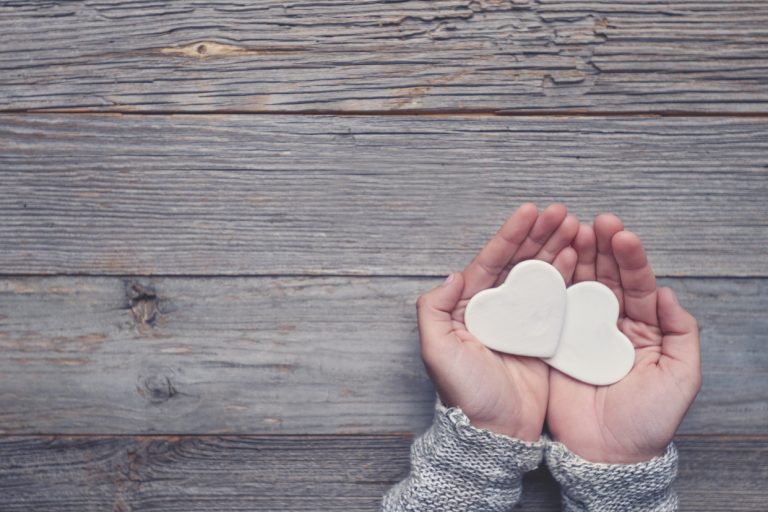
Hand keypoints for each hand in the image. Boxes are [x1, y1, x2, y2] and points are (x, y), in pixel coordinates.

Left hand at [417, 203, 577, 440]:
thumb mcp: (436, 351)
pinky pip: (557, 300)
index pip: (491, 261)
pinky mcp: (544, 338)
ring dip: (557, 249)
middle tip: (563, 212)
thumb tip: (452, 274)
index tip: (530, 210)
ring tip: (577, 227)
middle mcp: (497, 309)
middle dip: (540, 234)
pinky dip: (568, 278)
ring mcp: (522, 322)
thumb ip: (433, 309)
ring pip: (541, 276)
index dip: (511, 235)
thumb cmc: (463, 394)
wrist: (494, 433)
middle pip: (520, 262)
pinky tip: (580, 259)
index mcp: (470, 307)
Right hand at [547, 214, 701, 462]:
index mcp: (644, 327)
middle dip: (601, 247)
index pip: (638, 283)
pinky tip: (549, 262)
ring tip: (570, 230)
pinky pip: (553, 308)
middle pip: (606, 276)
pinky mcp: (556, 342)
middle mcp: (612, 323)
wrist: (607, 454)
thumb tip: (669, 293)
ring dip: (576, 256)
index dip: (630, 258)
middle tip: (594, 222)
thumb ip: (682, 333)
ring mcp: (581, 330)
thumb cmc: (648, 420)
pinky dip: (552, 283)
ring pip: (579, 284)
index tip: (622, 235)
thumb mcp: (680, 377)